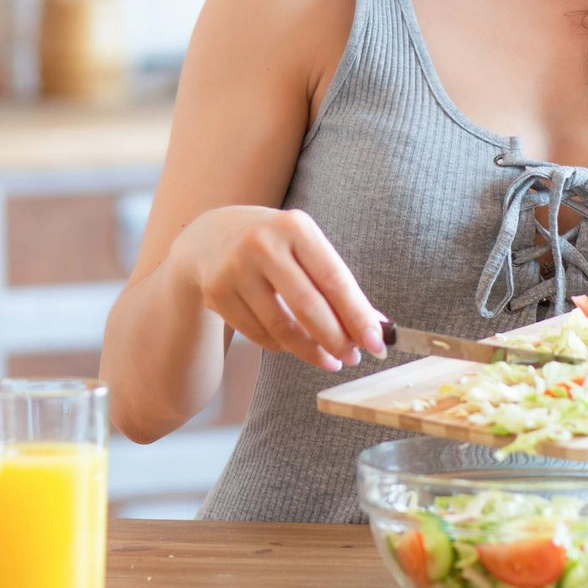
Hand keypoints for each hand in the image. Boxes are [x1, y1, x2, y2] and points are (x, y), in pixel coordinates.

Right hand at [170, 206, 385, 371]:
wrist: (210, 237)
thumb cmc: (272, 244)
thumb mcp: (304, 247)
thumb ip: (337, 284)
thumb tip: (377, 325)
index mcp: (295, 227)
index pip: (334, 279)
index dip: (357, 315)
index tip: (376, 342)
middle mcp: (262, 244)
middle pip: (307, 306)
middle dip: (336, 339)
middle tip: (353, 358)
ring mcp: (235, 269)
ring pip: (281, 327)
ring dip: (310, 351)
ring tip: (329, 360)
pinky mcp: (217, 293)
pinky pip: (259, 334)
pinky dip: (282, 347)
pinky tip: (294, 346)